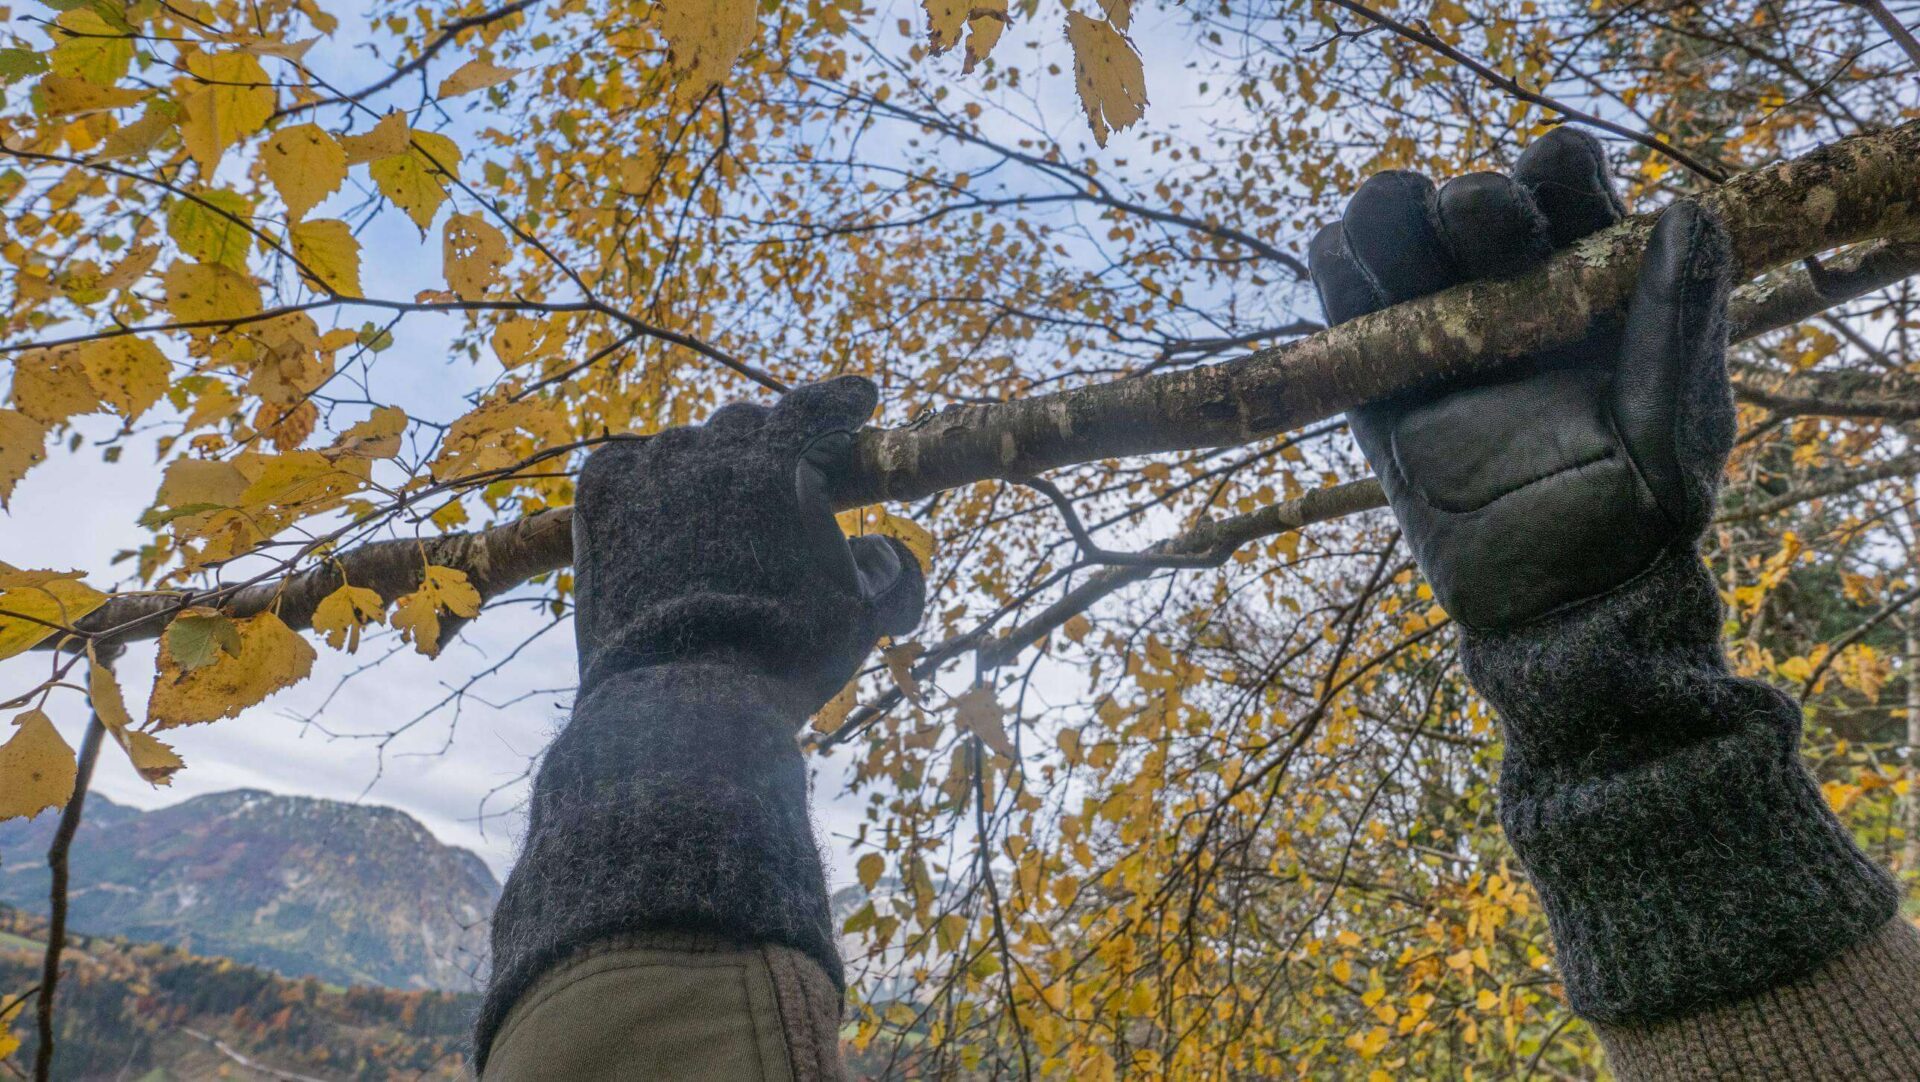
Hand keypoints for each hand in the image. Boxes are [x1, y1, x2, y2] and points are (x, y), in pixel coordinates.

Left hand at [571, 375, 924, 708]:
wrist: (686, 700)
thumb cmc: (786, 659)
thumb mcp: (864, 617)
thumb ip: (892, 572)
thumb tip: (880, 547)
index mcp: (779, 464)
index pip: (812, 406)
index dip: (839, 400)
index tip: (859, 400)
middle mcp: (711, 455)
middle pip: (746, 423)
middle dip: (771, 437)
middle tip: (783, 469)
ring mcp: (650, 477)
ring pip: (682, 445)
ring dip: (706, 462)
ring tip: (716, 501)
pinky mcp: (600, 507)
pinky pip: (621, 466)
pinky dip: (643, 476)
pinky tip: (656, 502)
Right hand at [1308, 128, 1735, 631]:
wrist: (1566, 607)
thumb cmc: (1643, 514)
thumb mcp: (1677, 419)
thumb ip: (1677, 321)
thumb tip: (1688, 214)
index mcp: (1590, 283)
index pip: (1562, 182)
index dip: (1549, 171)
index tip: (1548, 196)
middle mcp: (1511, 297)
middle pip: (1465, 201)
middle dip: (1464, 200)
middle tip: (1476, 227)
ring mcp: (1441, 343)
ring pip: (1391, 241)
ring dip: (1385, 219)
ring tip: (1391, 235)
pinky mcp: (1381, 396)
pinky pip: (1344, 320)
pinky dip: (1336, 279)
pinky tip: (1347, 269)